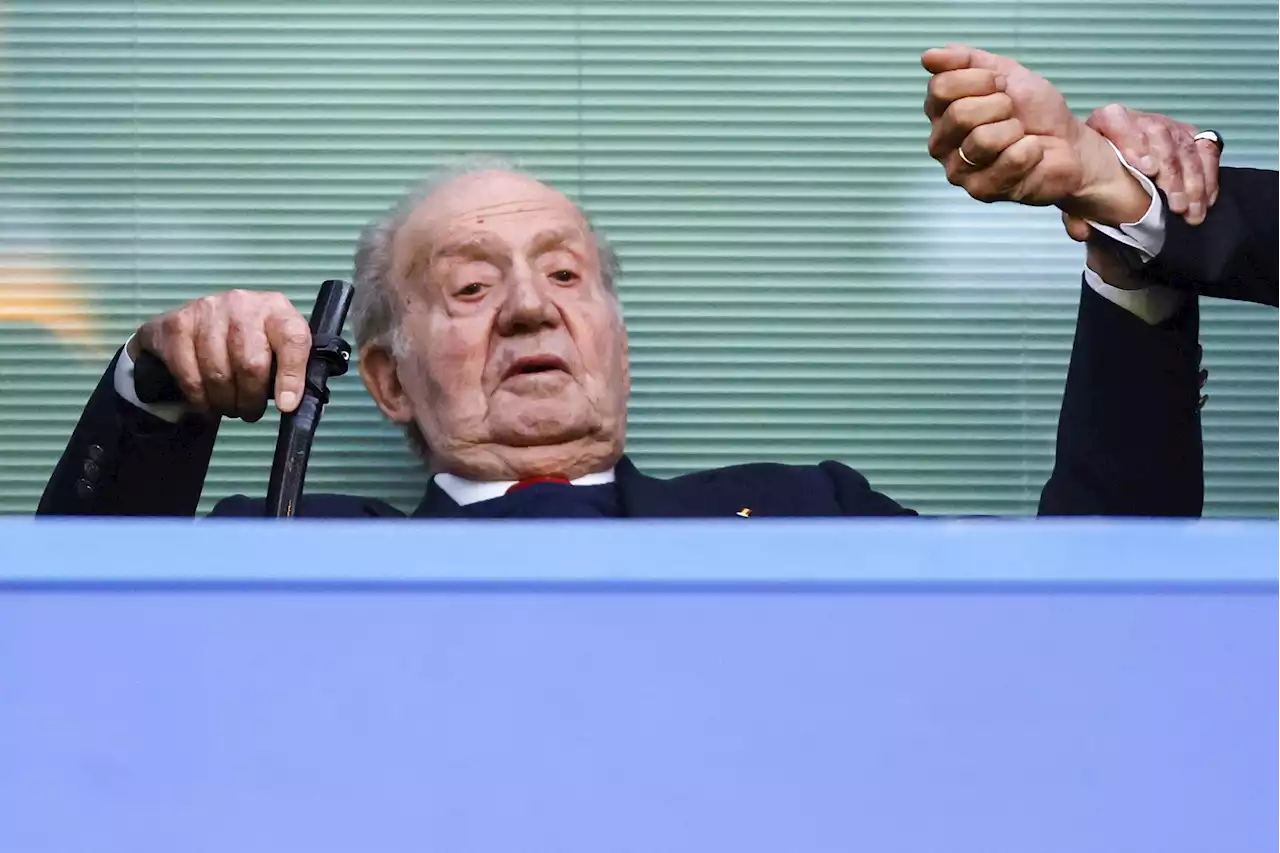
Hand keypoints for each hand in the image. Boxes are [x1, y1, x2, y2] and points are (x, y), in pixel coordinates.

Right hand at [130, 290, 310, 419]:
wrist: (201, 321)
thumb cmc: (248, 340)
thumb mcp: (278, 348)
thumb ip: (291, 370)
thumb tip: (289, 403)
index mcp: (277, 309)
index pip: (293, 340)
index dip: (291, 377)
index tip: (286, 405)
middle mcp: (243, 304)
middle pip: (251, 364)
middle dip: (250, 399)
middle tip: (249, 411)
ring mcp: (207, 311)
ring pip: (219, 374)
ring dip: (224, 402)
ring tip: (228, 406)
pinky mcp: (177, 325)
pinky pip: (190, 375)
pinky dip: (199, 398)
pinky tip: (206, 401)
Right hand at [923, 44, 1083, 204]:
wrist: (1069, 143)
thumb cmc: (1034, 113)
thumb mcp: (1003, 72)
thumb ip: (965, 61)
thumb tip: (929, 56)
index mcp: (942, 112)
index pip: (941, 87)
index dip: (980, 79)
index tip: (1000, 84)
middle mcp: (942, 142)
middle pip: (958, 114)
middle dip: (999, 104)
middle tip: (1012, 111)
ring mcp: (959, 169)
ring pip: (981, 140)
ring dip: (1014, 129)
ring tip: (1021, 135)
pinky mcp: (981, 191)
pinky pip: (1008, 161)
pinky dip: (1030, 150)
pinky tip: (1031, 154)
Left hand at [1061, 104, 1221, 239]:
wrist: (1109, 176)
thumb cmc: (1092, 182)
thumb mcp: (1078, 193)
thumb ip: (1075, 211)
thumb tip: (1081, 230)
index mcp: (1102, 124)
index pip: (1115, 120)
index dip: (1133, 141)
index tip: (1146, 170)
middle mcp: (1136, 119)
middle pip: (1159, 133)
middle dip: (1171, 172)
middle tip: (1175, 204)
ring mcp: (1166, 126)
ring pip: (1185, 146)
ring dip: (1193, 182)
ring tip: (1190, 211)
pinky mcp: (1189, 136)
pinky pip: (1206, 151)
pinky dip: (1209, 177)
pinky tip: (1205, 202)